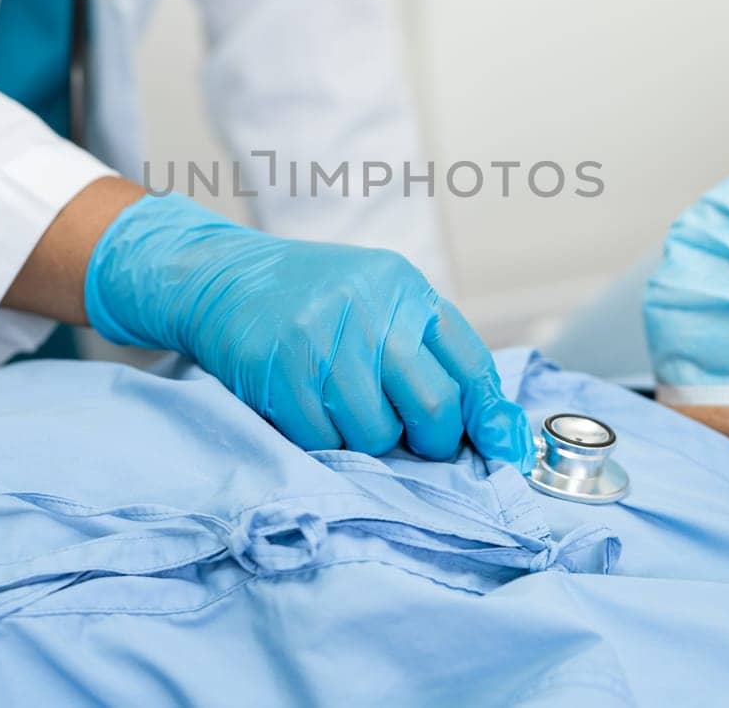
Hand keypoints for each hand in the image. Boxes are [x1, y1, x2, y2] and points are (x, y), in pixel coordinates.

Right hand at [84, 193, 533, 468]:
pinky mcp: (282, 371)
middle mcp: (371, 309)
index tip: (500, 452)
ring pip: (378, 433)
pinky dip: (324, 440)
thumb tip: (504, 434)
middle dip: (431, 440)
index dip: (488, 417)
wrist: (223, 276)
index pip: (471, 365)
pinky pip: (325, 439)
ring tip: (346, 411)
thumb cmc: (314, 299)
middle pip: (434, 406)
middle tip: (412, 439)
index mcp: (406, 288)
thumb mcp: (380, 302)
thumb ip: (434, 355)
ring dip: (368, 441)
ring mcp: (324, 339)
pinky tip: (309, 410)